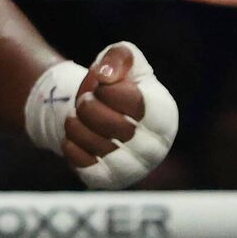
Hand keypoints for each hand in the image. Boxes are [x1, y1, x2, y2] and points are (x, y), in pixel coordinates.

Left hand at [64, 43, 177, 188]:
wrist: (93, 112)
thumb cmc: (113, 83)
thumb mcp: (120, 58)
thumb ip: (120, 56)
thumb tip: (105, 76)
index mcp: (165, 114)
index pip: (135, 104)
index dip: (108, 90)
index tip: (101, 85)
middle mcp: (157, 146)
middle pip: (117, 128)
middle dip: (89, 108)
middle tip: (84, 101)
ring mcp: (136, 168)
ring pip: (100, 150)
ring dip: (76, 127)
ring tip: (75, 117)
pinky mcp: (112, 181)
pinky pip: (88, 170)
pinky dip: (72, 149)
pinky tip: (72, 137)